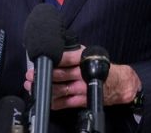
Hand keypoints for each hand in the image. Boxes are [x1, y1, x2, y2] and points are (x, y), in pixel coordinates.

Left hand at [23, 47, 141, 109]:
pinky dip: (53, 102)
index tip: (40, 58)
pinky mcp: (82, 101)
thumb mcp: (90, 53)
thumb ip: (74, 52)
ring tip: (31, 86)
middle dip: (43, 74)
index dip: (52, 59)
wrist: (119, 84)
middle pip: (60, 75)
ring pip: (60, 90)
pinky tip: (44, 98)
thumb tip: (57, 47)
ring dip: (44, 88)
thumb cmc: (102, 66)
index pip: (66, 58)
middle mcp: (83, 74)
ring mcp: (82, 89)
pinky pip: (64, 103)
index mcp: (84, 60)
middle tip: (30, 74)